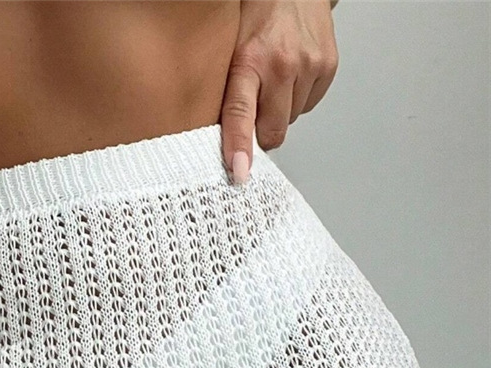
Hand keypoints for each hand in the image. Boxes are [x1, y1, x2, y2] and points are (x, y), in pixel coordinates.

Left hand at [221, 0, 339, 182]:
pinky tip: (290, 73)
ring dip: (279, 109)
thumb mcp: (227, 46)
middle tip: (254, 108)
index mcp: (249, 60)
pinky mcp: (328, 66)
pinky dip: (297, 97)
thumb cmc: (253, 11)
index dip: (240, 148)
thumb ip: (224, 90)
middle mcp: (283, 64)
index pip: (241, 114)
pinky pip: (308, 105)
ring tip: (273, 77)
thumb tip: (219, 137)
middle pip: (272, 131)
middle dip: (261, 131)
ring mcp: (309, 65)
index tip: (240, 172)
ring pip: (290, 120)